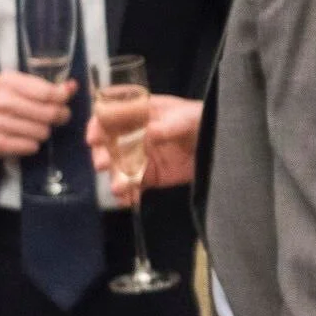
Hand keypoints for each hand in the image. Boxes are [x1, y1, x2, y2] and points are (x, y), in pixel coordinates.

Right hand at [0, 71, 72, 158]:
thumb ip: (43, 85)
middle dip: (59, 116)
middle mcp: (3, 102)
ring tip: (35, 126)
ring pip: (42, 133)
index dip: (63, 98)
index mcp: (9, 83)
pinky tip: (25, 137)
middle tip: (58, 116)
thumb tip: (72, 87)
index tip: (65, 100)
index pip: (48, 93)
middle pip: (49, 114)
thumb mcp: (13, 82)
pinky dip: (32, 144)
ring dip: (44, 131)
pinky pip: (30, 147)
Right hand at [88, 94, 202, 202]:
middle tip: (103, 164)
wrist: (222, 146)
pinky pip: (134, 186)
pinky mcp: (150, 177)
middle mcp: (135, 135)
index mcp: (142, 113)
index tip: (93, 138)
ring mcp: (141, 157)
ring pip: (119, 168)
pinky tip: (128, 201)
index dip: (99, 125)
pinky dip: (129, 195)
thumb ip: (170, 125)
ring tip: (119, 188)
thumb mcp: (189, 118)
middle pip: (110, 144)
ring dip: (115, 177)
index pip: (112, 115)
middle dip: (103, 154)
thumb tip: (151, 132)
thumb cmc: (203, 121)